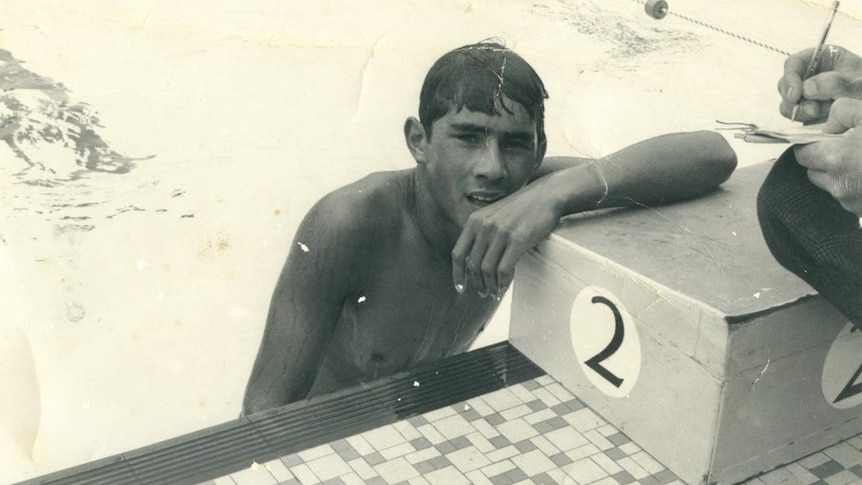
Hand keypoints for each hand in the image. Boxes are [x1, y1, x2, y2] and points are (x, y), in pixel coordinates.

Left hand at [451, 181, 561, 298]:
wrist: (546, 195)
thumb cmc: (521, 208)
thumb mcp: (493, 215)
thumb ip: (480, 233)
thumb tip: (473, 262)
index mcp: (474, 221)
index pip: (458, 253)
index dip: (457, 274)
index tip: (460, 288)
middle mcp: (484, 226)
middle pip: (472, 265)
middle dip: (476, 283)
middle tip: (483, 293)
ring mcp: (501, 232)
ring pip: (487, 270)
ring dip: (490, 286)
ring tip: (495, 293)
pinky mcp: (519, 239)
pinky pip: (504, 269)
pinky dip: (503, 282)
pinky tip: (505, 286)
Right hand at [778, 46, 861, 122]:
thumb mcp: (855, 82)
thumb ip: (833, 83)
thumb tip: (807, 88)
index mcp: (822, 58)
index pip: (794, 63)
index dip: (790, 78)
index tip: (796, 95)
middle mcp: (810, 74)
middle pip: (786, 83)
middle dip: (794, 98)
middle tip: (811, 109)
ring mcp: (807, 92)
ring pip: (787, 101)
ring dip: (800, 110)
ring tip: (821, 112)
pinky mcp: (807, 108)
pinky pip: (794, 114)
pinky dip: (803, 118)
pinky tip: (820, 118)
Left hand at [794, 98, 861, 215]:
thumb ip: (843, 111)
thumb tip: (827, 124)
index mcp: (835, 158)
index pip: (802, 153)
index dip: (809, 144)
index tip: (822, 138)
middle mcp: (836, 184)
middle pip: (812, 171)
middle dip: (822, 159)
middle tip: (842, 148)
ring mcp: (848, 201)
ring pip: (827, 186)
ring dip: (836, 175)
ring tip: (857, 161)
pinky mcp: (858, 212)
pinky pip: (844, 198)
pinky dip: (850, 188)